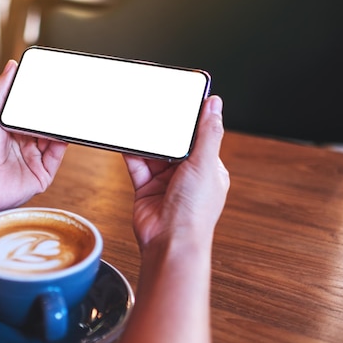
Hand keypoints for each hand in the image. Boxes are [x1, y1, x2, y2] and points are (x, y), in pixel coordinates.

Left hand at [0, 61, 67, 214]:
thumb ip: (1, 91)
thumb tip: (11, 66)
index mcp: (11, 131)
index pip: (31, 113)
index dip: (40, 102)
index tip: (51, 88)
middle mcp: (23, 146)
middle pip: (44, 126)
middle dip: (53, 114)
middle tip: (63, 98)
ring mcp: (34, 160)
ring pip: (54, 139)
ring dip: (59, 127)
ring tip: (65, 112)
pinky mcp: (43, 175)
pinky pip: (57, 156)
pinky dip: (63, 142)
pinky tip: (63, 131)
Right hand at [123, 95, 229, 250]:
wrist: (169, 241)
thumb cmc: (194, 211)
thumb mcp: (206, 164)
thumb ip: (208, 133)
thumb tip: (215, 104)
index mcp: (208, 169)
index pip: (200, 138)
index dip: (190, 121)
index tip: (181, 101)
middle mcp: (187, 175)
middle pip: (174, 143)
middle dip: (165, 129)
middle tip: (156, 108)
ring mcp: (165, 182)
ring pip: (154, 152)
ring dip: (147, 140)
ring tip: (139, 121)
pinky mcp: (145, 188)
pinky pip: (137, 165)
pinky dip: (131, 152)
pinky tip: (127, 140)